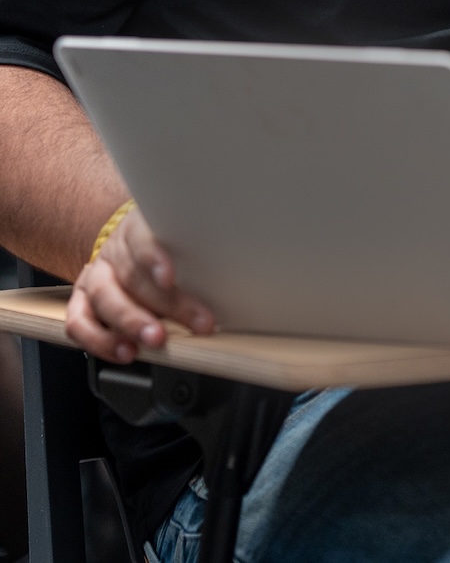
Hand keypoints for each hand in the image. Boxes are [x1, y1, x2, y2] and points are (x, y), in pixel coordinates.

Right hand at [65, 208, 214, 363]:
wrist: (129, 242)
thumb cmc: (167, 243)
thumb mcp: (184, 235)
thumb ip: (200, 251)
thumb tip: (240, 274)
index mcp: (138, 227)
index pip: (142, 238)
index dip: (154, 257)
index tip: (171, 276)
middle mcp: (114, 251)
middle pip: (132, 276)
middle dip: (163, 304)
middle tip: (194, 323)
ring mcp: (95, 275)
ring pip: (104, 299)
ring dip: (131, 324)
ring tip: (155, 342)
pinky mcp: (82, 300)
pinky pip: (78, 323)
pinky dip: (99, 341)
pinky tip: (124, 352)